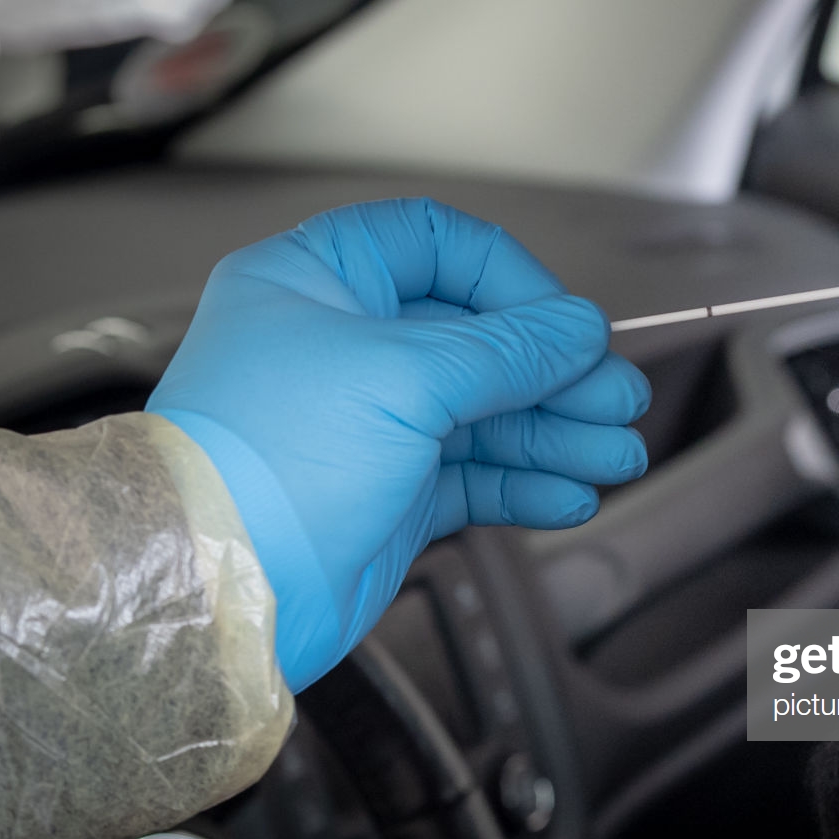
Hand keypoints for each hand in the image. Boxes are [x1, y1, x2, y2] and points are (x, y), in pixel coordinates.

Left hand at [148, 199, 648, 689]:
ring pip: (482, 413)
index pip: (436, 248)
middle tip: (617, 401)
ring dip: (554, 434)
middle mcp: (338, 345)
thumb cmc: (268, 465)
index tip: (566, 325)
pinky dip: (523, 484)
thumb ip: (504, 352)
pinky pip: (471, 476)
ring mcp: (364, 423)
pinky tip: (569, 494)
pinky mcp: (384, 494)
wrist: (221, 590)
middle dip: (553, 373)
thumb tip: (577, 330)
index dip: (511, 282)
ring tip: (615, 456)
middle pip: (474, 338)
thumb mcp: (402, 379)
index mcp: (315, 282)